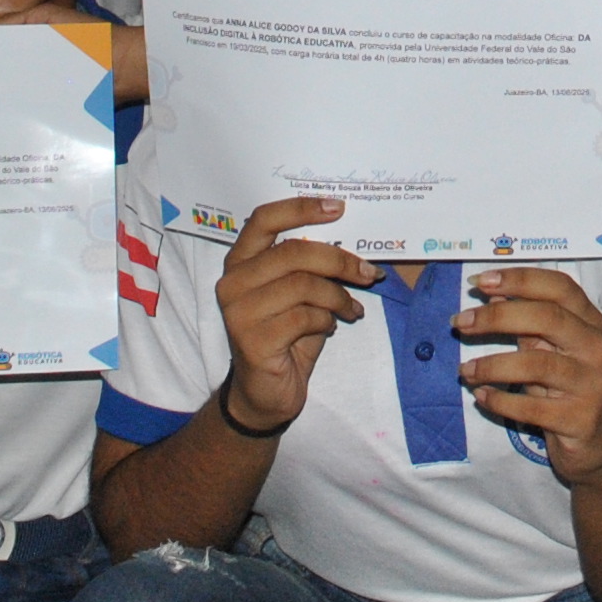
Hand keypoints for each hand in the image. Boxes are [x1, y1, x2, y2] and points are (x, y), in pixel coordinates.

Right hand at [211, 195, 371, 434]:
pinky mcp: (252, 341)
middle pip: (293, 252)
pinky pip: (304, 318)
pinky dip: (327, 320)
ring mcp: (239, 312)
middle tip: (369, 273)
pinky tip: (330, 328)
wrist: (265, 393)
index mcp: (240, 261)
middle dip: (340, 261)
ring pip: (304, 286)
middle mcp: (233, 282)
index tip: (338, 208)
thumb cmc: (285, 336)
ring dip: (338, 296)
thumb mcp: (299, 294)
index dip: (301, 209)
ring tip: (351, 308)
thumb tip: (353, 243)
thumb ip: (311, 266)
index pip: (264, 219)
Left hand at [456, 266, 601, 490]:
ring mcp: (591, 384)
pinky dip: (500, 401)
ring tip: (464, 370)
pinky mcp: (579, 419)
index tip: (480, 282)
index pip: (559, 287)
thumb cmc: (567, 388)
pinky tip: (481, 397)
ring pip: (537, 365)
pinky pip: (532, 407)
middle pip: (547, 318)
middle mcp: (597, 348)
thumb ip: (526, 323)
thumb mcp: (549, 350)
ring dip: (492, 364)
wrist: (598, 443)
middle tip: (460, 322)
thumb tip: (491, 295)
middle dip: (497, 317)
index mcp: (590, 322)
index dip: (519, 280)